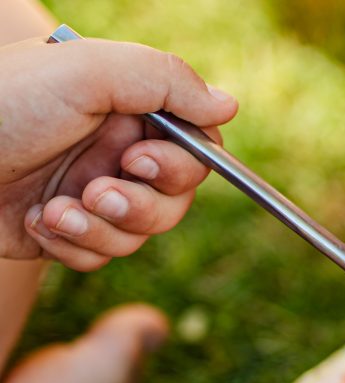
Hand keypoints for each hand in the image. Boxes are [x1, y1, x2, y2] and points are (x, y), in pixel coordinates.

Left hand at [0, 37, 237, 270]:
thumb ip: (165, 80)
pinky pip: (100, 256)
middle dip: (141, 205)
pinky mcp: (66, 234)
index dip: (181, 164)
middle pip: (175, 199)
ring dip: (100, 228)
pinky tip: (35, 221)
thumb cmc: (1, 105)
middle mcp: (114, 153)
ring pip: (139, 235)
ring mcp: (91, 195)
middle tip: (99, 193)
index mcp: (126, 111)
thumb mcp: (87, 72)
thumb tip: (230, 104)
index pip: (195, 147)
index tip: (140, 161)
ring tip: (55, 210)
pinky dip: (71, 245)